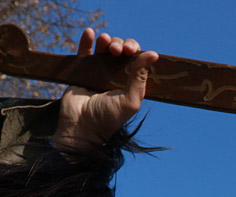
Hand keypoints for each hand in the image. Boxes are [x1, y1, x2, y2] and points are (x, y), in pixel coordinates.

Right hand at [52, 29, 159, 149]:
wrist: (81, 126)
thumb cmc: (108, 118)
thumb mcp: (130, 100)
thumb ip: (140, 77)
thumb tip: (153, 54)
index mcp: (130, 83)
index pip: (136, 60)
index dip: (135, 51)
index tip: (131, 51)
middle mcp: (115, 76)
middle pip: (121, 51)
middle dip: (121, 44)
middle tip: (119, 50)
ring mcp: (98, 72)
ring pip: (104, 49)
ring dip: (107, 40)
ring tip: (105, 41)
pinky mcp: (82, 71)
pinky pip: (84, 51)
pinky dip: (87, 40)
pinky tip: (90, 32)